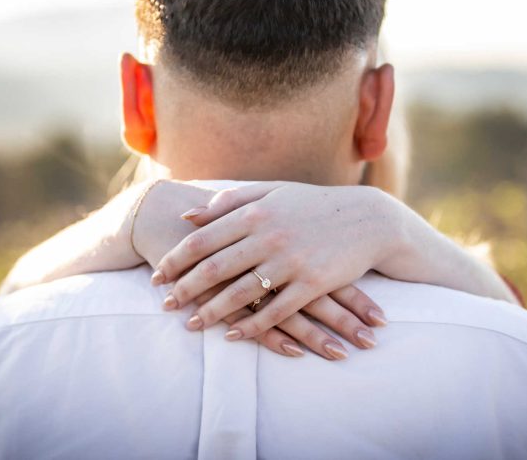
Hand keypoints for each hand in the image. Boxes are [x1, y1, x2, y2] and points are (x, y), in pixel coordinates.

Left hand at [152, 182, 393, 350]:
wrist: (367, 220)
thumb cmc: (315, 205)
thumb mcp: (272, 192)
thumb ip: (231, 201)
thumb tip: (190, 216)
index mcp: (256, 212)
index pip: (204, 239)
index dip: (177, 259)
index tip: (158, 274)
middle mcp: (270, 236)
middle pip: (215, 267)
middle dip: (185, 288)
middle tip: (164, 304)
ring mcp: (291, 261)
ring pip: (241, 293)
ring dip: (211, 311)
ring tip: (191, 323)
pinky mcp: (312, 284)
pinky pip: (275, 311)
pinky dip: (251, 326)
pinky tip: (233, 334)